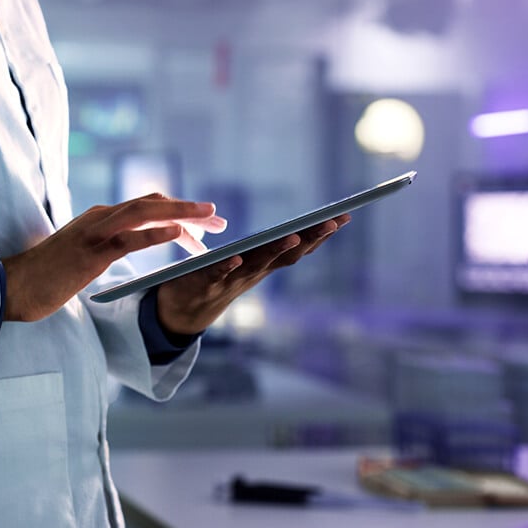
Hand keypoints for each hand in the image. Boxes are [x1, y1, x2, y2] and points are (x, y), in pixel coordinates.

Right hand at [1, 193, 226, 321]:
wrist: (13, 286)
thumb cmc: (44, 276)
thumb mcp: (79, 255)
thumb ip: (101, 246)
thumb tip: (121, 248)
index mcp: (99, 218)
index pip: (146, 206)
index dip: (178, 211)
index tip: (204, 223)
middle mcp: (100, 217)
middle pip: (153, 203)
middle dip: (190, 210)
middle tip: (219, 221)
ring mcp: (95, 232)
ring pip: (146, 213)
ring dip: (182, 215)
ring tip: (210, 221)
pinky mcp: (91, 253)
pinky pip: (130, 239)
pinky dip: (156, 234)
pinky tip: (178, 235)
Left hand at [155, 214, 351, 334]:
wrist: (183, 311)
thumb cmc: (215, 279)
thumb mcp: (245, 261)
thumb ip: (264, 248)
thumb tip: (293, 231)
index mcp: (263, 263)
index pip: (297, 247)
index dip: (320, 233)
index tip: (344, 215)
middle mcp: (254, 272)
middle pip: (286, 254)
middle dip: (311, 238)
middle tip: (333, 221)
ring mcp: (232, 279)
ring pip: (258, 264)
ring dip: (275, 250)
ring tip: (293, 235)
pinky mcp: (206, 283)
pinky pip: (218, 273)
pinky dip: (228, 266)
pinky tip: (236, 256)